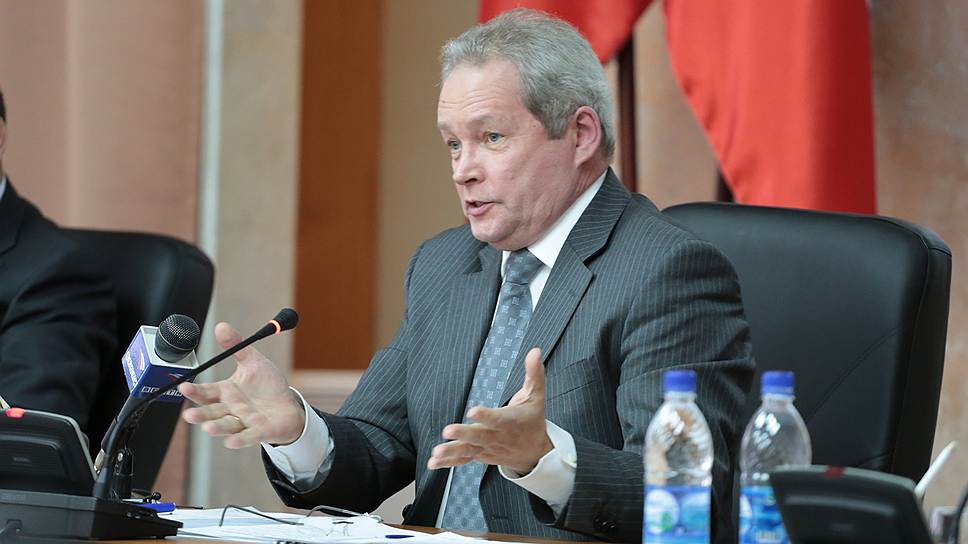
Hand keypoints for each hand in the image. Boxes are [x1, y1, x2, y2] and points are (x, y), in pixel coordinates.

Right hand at [179, 322, 305, 448]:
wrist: (289, 407)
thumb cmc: (268, 387)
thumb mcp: (253, 362)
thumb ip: (236, 346)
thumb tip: (220, 326)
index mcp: (227, 392)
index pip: (206, 392)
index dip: (195, 391)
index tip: (183, 387)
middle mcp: (232, 409)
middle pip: (212, 412)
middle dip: (201, 414)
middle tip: (189, 416)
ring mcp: (245, 422)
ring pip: (227, 426)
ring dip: (217, 428)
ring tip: (208, 428)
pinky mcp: (260, 432)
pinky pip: (249, 436)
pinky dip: (240, 439)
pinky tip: (231, 442)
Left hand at [427, 347, 552, 474]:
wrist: (535, 453)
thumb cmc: (533, 420)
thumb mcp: (536, 396)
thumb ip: (534, 373)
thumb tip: (535, 350)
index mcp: (509, 421)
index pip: (497, 418)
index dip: (485, 415)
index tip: (472, 411)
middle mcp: (496, 437)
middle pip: (478, 436)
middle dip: (463, 434)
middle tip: (447, 431)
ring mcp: (487, 448)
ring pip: (468, 450)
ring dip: (451, 452)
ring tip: (436, 453)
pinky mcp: (480, 455)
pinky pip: (463, 460)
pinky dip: (448, 462)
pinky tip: (433, 462)